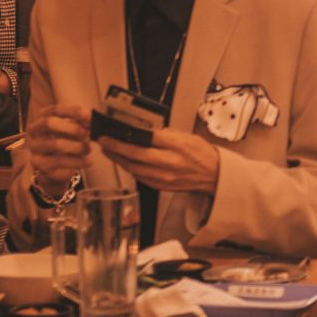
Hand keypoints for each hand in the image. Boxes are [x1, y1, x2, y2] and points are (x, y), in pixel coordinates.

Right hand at [26, 103, 91, 186]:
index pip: (54, 110)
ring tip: (88, 150)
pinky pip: (60, 164)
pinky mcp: (40, 168)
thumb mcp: (75, 129)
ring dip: (78, 147)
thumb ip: (82, 122)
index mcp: (42, 119)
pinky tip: (85, 163)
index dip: (71, 111)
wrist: (58, 166)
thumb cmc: (69, 141)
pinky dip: (76, 163)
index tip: (87, 115)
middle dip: (72, 127)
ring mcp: (35, 151)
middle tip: (87, 134)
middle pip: (50, 123)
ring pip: (57, 144)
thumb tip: (91, 118)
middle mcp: (34, 133)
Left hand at [98, 128, 219, 194]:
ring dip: (118, 159)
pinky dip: (129, 168)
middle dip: (116, 148)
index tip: (112, 132)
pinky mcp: (160, 186)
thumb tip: (143, 130)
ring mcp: (163, 177)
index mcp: (176, 146)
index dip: (126, 136)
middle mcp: (169, 163)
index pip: (146, 139)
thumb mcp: (186, 136)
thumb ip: (164, 134)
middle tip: (103, 141)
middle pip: (135, 155)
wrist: (214, 175)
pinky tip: (124, 162)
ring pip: (133, 168)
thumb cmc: (201, 153)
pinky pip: (139, 177)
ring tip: (108, 151)